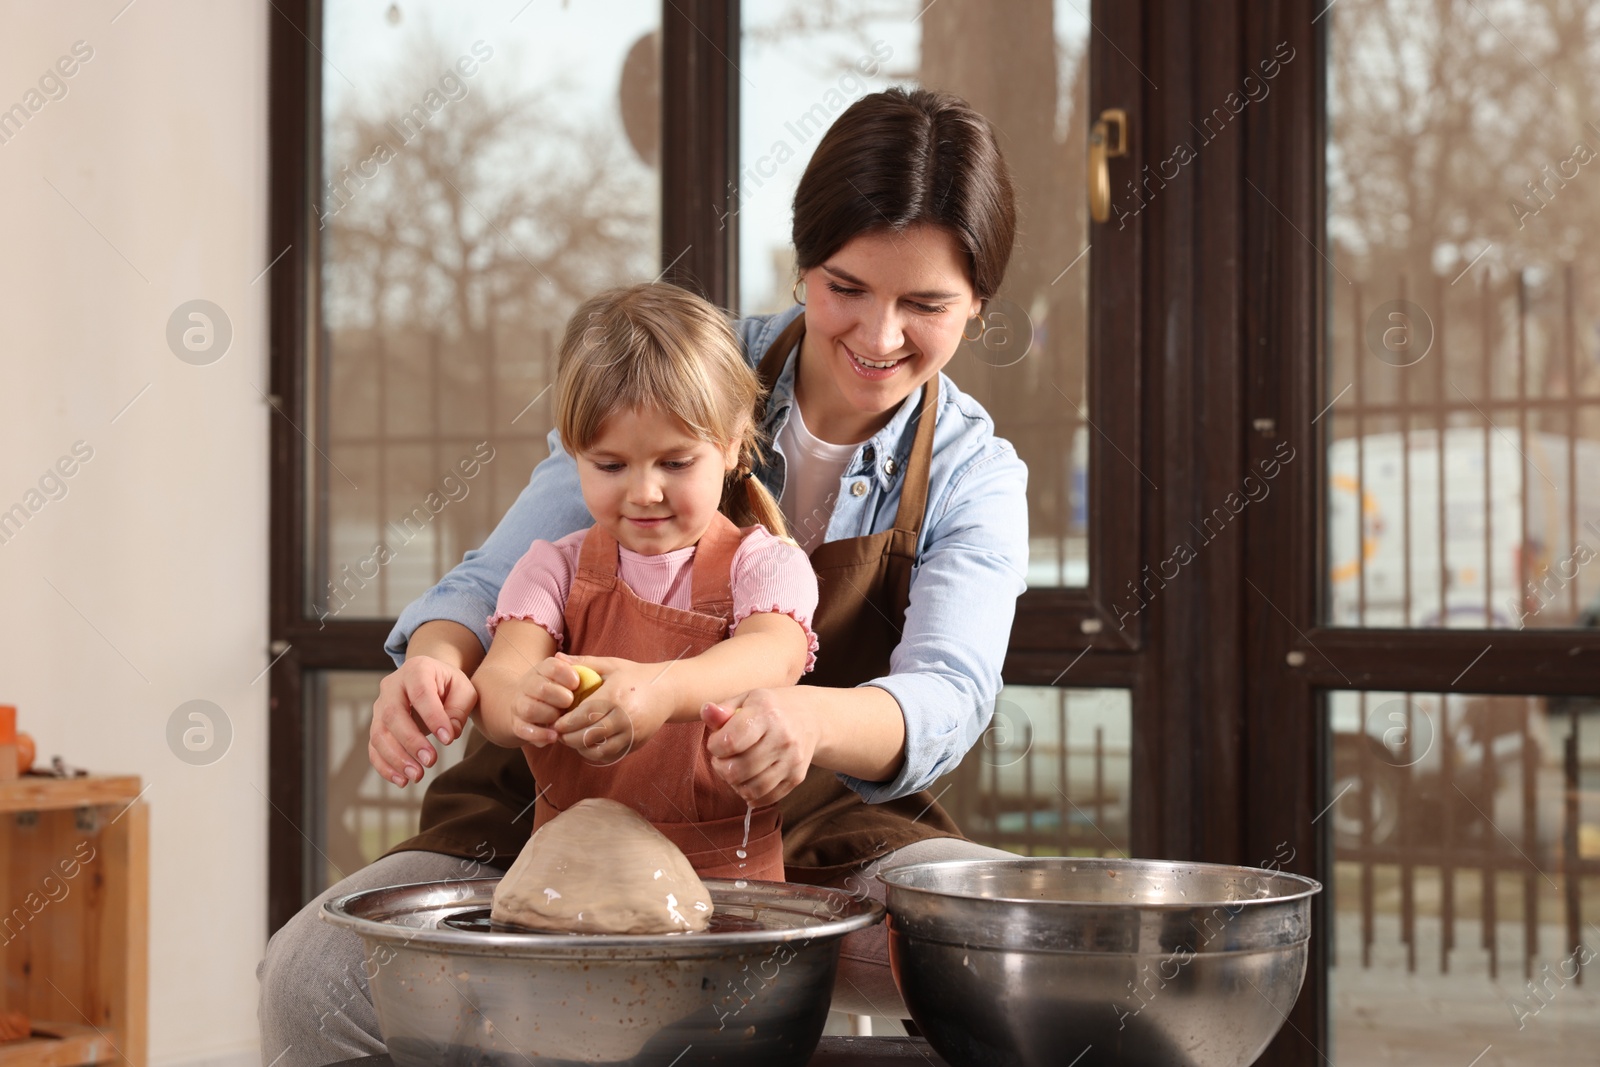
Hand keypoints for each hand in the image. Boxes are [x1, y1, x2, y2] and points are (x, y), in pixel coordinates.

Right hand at [369, 656, 477, 787]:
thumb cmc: (450, 685)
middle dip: (411, 741)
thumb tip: (449, 733)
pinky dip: (385, 766)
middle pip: (393, 714)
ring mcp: (380, 706)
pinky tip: (401, 780)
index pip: (420, 693)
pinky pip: (374, 747)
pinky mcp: (377, 725)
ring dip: (396, 758)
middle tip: (430, 761)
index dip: (433, 717)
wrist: (430, 680)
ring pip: (379, 734)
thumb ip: (459, 709)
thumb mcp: (464, 689)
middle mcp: (392, 686)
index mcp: (416, 669)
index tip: (448, 740)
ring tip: (417, 775)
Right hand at [503, 653, 588, 747]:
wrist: (527, 706)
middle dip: (560, 698)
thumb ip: (578, 670)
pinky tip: (554, 736)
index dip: (567, 676)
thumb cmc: (558, 691)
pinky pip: (524, 730)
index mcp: (542, 670)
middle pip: (542, 689)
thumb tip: (575, 664)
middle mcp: (528, 685)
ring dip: (550, 716)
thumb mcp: (567, 678)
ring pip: (530, 709)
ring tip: (561, 719)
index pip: (553, 667)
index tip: (577, 684)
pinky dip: (540, 735)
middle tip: (570, 703)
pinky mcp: (517, 724)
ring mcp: (520, 705)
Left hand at [551, 656, 671, 764]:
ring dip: (580, 748)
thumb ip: (584, 663)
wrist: (668, 691)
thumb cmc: (635, 676)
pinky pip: (610, 755)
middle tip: (558, 734)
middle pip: (587, 735)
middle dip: (568, 738)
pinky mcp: (636, 743)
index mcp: (614, 696)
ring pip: (598, 749)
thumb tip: (557, 657)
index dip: (565, 723)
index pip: (582, 715)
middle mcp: (624, 717)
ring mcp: (632, 733)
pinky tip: (588, 744)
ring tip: (572, 740)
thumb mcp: (611, 665)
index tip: (555, 722)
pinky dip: (595, 753)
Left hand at [701, 687, 817, 805]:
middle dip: (721, 767)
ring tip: (734, 770)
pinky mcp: (797, 777)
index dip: (714, 746)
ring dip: (734, 784)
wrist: (811, 717)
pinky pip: (767, 798)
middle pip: (738, 770)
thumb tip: (706, 711)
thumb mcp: (746, 699)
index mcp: (766, 713)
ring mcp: (792, 760)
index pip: (730, 742)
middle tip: (723, 758)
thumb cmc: (770, 708)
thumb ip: (722, 709)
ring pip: (752, 789)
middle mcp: (783, 738)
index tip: (716, 742)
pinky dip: (751, 795)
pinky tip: (748, 781)